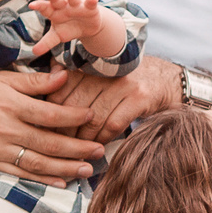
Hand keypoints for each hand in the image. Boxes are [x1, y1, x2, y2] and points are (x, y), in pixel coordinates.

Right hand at [0, 68, 105, 183]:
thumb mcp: (2, 79)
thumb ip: (34, 81)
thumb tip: (64, 76)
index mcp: (10, 105)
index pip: (50, 114)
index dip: (74, 117)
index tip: (93, 116)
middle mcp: (5, 129)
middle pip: (48, 142)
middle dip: (77, 148)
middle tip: (100, 150)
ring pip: (38, 163)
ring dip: (65, 168)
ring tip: (88, 169)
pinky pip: (20, 174)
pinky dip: (42, 180)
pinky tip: (61, 182)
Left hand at [22, 0, 120, 57]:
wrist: (87, 27)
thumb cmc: (68, 28)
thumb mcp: (57, 36)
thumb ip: (46, 43)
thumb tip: (34, 52)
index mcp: (54, 12)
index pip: (45, 8)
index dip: (39, 6)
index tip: (31, 5)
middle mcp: (64, 6)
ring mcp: (77, 5)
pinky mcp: (90, 7)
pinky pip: (90, 2)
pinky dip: (92, 0)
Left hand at [54, 56, 190, 142]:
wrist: (167, 80)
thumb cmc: (125, 81)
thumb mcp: (100, 74)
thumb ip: (74, 78)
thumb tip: (44, 92)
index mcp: (91, 63)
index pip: (61, 89)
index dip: (52, 112)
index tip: (46, 128)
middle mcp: (106, 71)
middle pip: (75, 105)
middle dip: (65, 129)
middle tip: (58, 145)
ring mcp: (123, 83)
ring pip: (93, 117)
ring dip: (84, 138)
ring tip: (77, 149)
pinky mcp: (139, 97)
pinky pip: (113, 123)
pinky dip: (103, 138)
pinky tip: (99, 145)